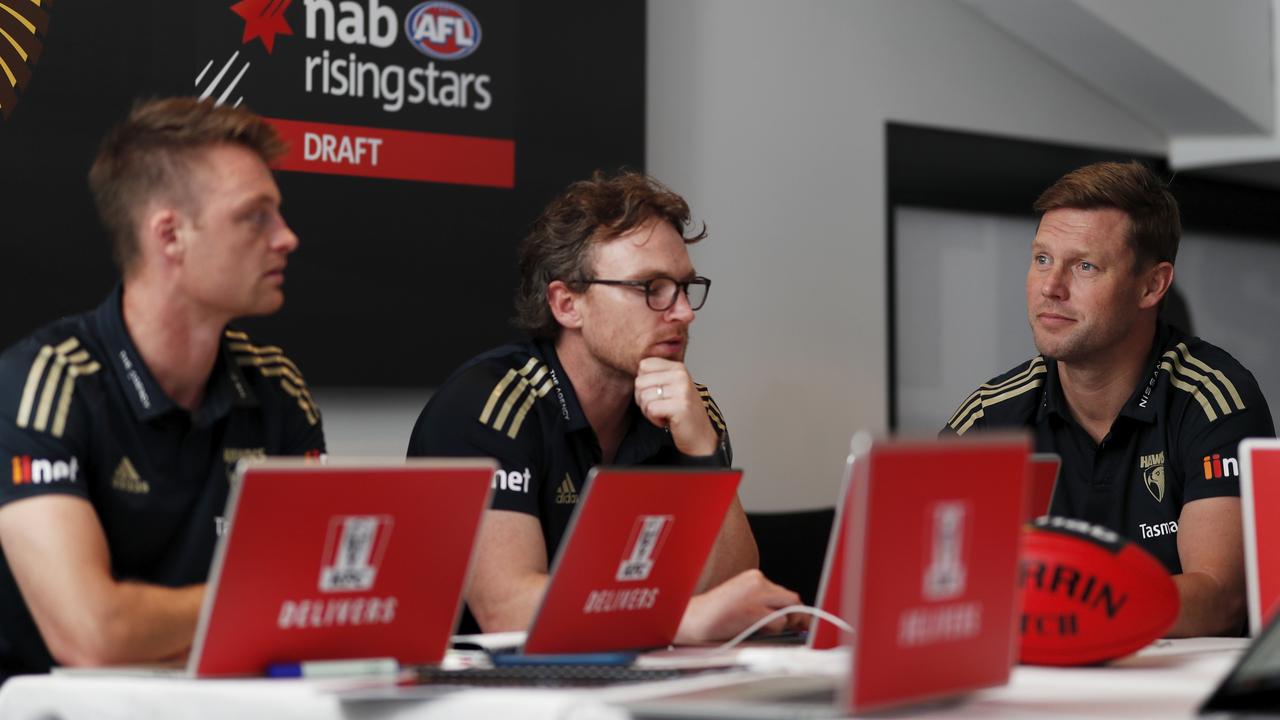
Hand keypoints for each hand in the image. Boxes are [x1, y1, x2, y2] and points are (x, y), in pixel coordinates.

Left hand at [634, 357, 718, 455]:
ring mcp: (682, 390)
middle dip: (643, 399)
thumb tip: (637, 371)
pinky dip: (654, 419)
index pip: (644, 365)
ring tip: (664, 414)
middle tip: (659, 407)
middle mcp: (681, 375)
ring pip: (644, 396)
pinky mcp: (680, 406)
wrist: (699, 435)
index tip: (655, 394)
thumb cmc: (681, 412)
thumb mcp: (671, 387)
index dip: (643, 383)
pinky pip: (651, 409)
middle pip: (640, 382)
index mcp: (678, 367)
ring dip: (649, 411)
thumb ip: (656, 376)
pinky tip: (667, 420)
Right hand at [675, 569, 801, 644]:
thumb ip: (762, 602)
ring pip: (789, 609)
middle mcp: (757, 581)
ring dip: (784, 623)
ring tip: (768, 630)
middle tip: (799, 627)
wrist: (692, 619)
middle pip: (791, 598)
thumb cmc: (714, 614)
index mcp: (753, 577)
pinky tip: (758, 632)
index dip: (790, 607)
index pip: (782, 591)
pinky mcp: (754, 611)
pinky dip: (775, 630)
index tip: (796, 618)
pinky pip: (779, 621)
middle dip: (797, 615)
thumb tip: (787, 615)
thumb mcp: (741, 600)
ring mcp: (756, 595)